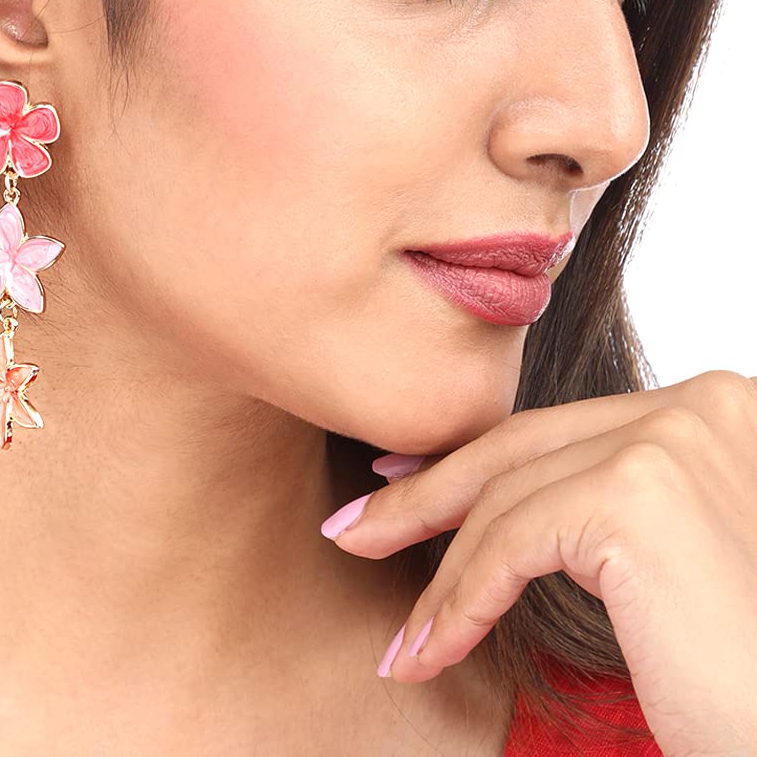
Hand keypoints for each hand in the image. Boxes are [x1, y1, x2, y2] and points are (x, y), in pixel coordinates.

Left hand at [321, 369, 756, 756]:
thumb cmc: (745, 673)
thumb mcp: (672, 564)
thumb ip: (609, 509)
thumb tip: (505, 499)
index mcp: (716, 409)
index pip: (566, 428)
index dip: (477, 459)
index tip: (406, 485)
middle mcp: (700, 403)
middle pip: (528, 444)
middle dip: (431, 491)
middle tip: (359, 528)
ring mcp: (670, 440)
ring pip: (509, 497)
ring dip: (438, 571)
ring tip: (400, 637)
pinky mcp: (635, 497)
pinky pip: (509, 544)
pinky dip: (457, 601)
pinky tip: (426, 652)